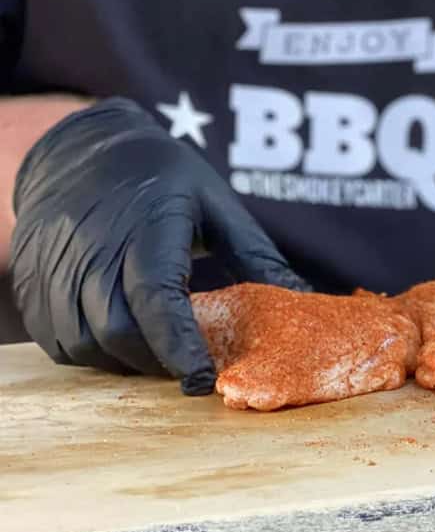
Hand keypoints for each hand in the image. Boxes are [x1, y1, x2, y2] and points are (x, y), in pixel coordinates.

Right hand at [10, 97, 307, 394]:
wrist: (79, 151)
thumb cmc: (160, 175)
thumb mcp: (216, 203)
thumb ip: (256, 255)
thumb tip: (304, 298)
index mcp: (145, 226)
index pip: (156, 298)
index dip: (179, 345)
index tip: (202, 380)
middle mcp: (92, 250)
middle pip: (119, 330)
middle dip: (158, 361)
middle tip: (190, 363)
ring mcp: (54, 269)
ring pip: (87, 343)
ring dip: (127, 361)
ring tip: (158, 349)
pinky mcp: (33, 284)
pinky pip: (61, 341)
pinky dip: (95, 353)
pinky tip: (123, 337)